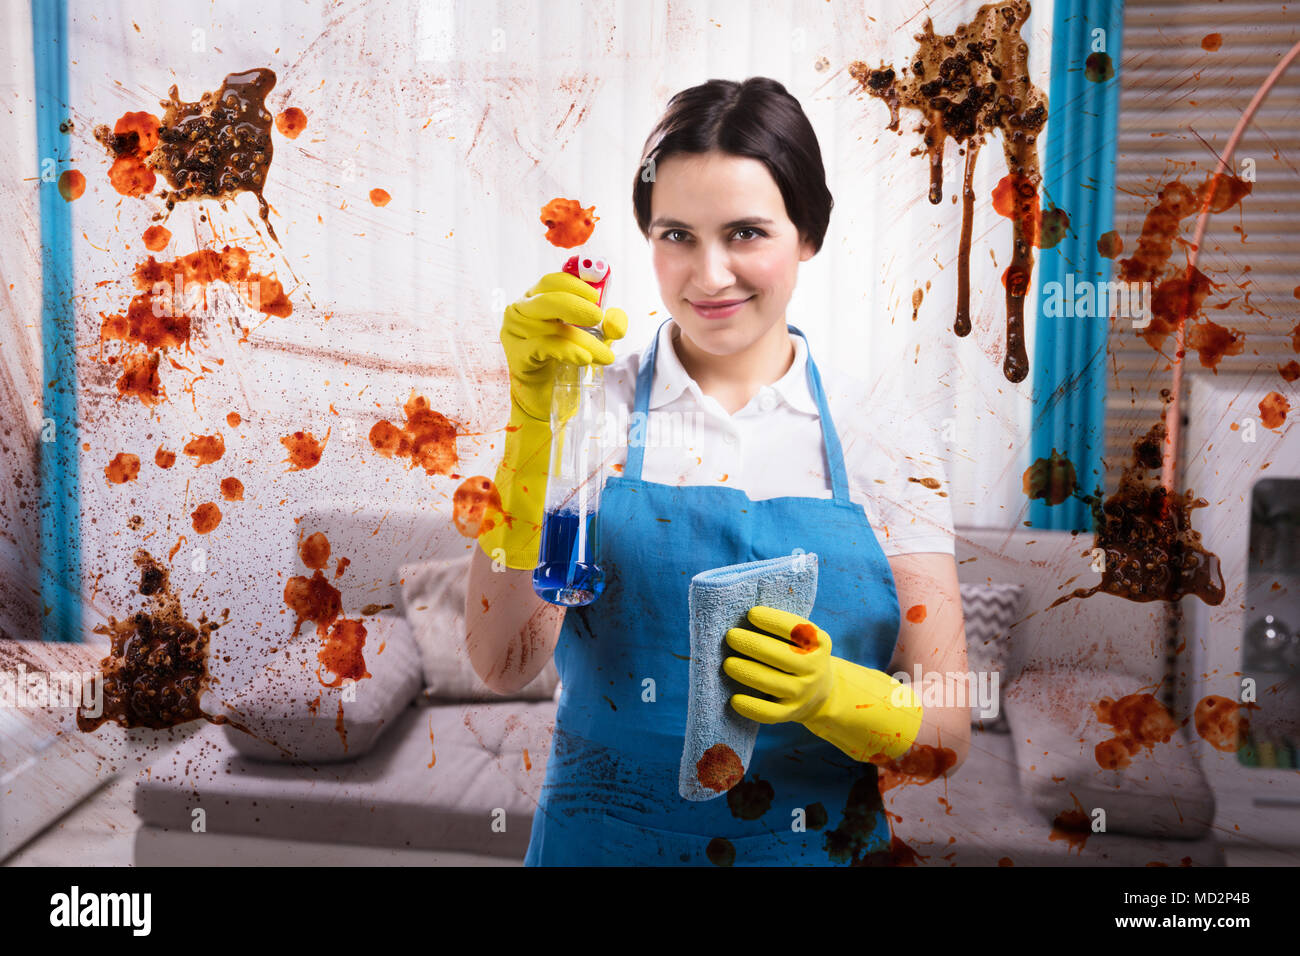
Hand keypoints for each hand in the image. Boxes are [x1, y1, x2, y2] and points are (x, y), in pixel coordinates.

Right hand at [501, 271, 627, 422]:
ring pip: (551, 327)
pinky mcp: (517, 354)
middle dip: (577, 306)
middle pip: (547, 298)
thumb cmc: (563, 358)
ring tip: (605, 355)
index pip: (553, 281)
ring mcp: (515, 332)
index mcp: (537, 297)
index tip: (597, 297)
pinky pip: (543, 347)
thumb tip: (617, 322)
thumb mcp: (592, 337)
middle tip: (598, 317)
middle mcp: (521, 310)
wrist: (543, 394)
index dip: (576, 285)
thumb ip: (608, 326)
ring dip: (583, 340)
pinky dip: (567, 351)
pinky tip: (584, 359)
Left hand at [723, 606, 832, 723]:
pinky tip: (735, 699)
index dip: (772, 620)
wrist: (820, 691)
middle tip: (731, 636)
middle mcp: (814, 668)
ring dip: (746, 672)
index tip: (751, 614)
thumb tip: (743, 615)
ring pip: (771, 683)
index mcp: (818, 643)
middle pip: (781, 656)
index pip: (796, 629)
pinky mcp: (790, 713)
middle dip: (752, 644)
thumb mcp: (802, 637)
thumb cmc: (798, 653)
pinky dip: (751, 707)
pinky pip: (769, 713)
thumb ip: (782, 627)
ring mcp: (803, 693)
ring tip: (727, 664)